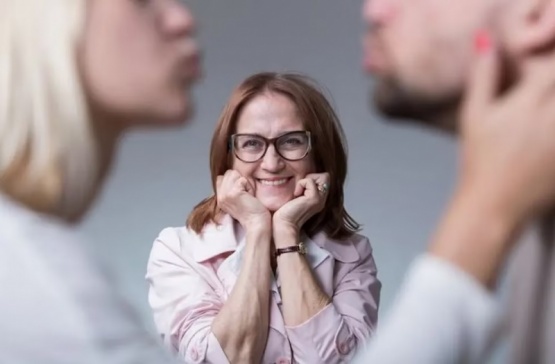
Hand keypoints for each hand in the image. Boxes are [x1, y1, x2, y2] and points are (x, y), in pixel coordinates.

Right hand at [216, 170, 269, 228]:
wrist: (256, 223)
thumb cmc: (251, 211)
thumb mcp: (236, 199)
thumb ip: (230, 188)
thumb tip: (233, 175)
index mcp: (219, 197)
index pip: (221, 177)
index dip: (233, 180)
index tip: (240, 193)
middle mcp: (220, 196)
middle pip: (228, 173)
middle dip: (239, 180)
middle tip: (245, 195)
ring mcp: (225, 194)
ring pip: (234, 174)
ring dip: (244, 183)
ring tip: (247, 195)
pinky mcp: (234, 193)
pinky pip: (242, 180)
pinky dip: (249, 186)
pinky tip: (250, 196)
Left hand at [272, 173, 329, 239]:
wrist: (284, 223)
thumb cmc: (287, 210)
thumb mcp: (299, 196)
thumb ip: (305, 188)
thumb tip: (304, 176)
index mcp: (320, 198)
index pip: (325, 178)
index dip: (313, 178)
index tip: (302, 188)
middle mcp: (323, 199)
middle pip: (325, 176)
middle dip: (311, 177)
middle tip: (301, 189)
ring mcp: (320, 199)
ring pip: (321, 176)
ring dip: (306, 180)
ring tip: (298, 193)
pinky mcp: (314, 198)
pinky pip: (309, 181)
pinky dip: (301, 184)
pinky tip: (296, 195)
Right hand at [459, 35, 554, 226]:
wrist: (492, 205)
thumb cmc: (479, 162)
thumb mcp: (474, 116)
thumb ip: (483, 76)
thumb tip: (485, 41)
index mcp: (528, 105)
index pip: (552, 70)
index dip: (550, 63)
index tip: (541, 75)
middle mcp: (551, 121)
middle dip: (552, 89)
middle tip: (538, 104)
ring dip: (554, 110)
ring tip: (539, 122)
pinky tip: (545, 139)